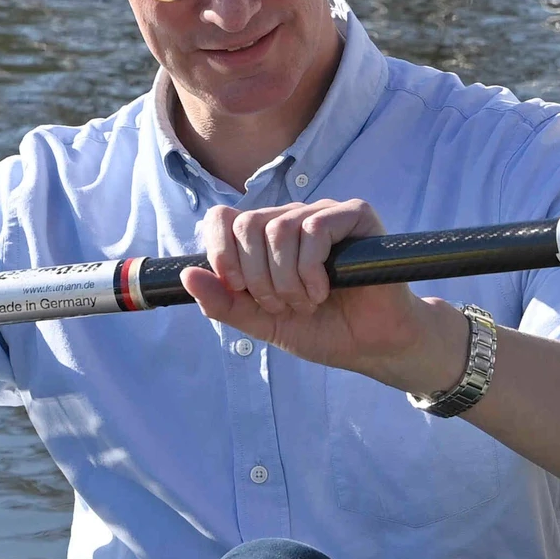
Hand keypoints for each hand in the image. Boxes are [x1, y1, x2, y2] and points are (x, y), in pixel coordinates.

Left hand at [182, 200, 462, 391]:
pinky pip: (315, 228)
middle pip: (247, 224)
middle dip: (258, 276)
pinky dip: (310, 268)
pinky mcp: (355, 216)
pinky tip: (322, 290)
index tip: (238, 289)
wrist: (373, 344)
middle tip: (282, 304)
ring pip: (280, 228)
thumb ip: (224, 303)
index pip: (222, 219)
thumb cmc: (323, 329)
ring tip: (306, 301)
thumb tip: (187, 275)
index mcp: (265, 238)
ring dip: (286, 278)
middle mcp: (291, 218)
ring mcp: (323, 214)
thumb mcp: (262, 323)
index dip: (221, 253)